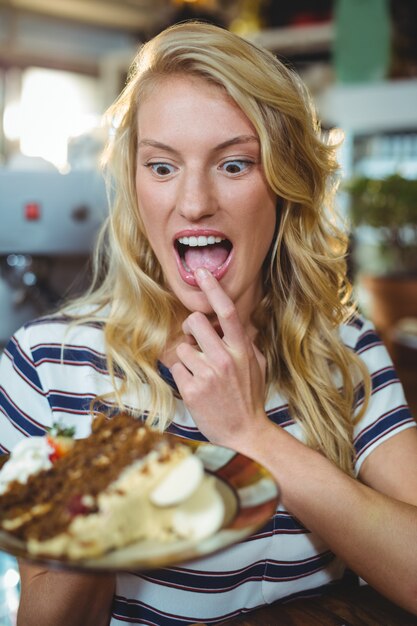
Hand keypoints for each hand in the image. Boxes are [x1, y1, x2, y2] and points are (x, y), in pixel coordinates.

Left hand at [170, 268, 268, 449]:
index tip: (201, 272)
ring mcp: (208, 375)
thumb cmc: (250, 396)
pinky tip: (196, 388)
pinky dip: (183, 375)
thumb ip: (246, 342)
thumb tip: (236, 323)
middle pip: (194, 322)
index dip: (213, 288)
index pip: (227, 311)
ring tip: (202, 374)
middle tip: (195, 340)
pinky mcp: (192, 390)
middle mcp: (225, 358)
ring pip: (182, 347)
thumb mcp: (258, 365)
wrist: (246, 433)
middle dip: (190, 328)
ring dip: (188, 358)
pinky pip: (176, 368)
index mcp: (242, 349)